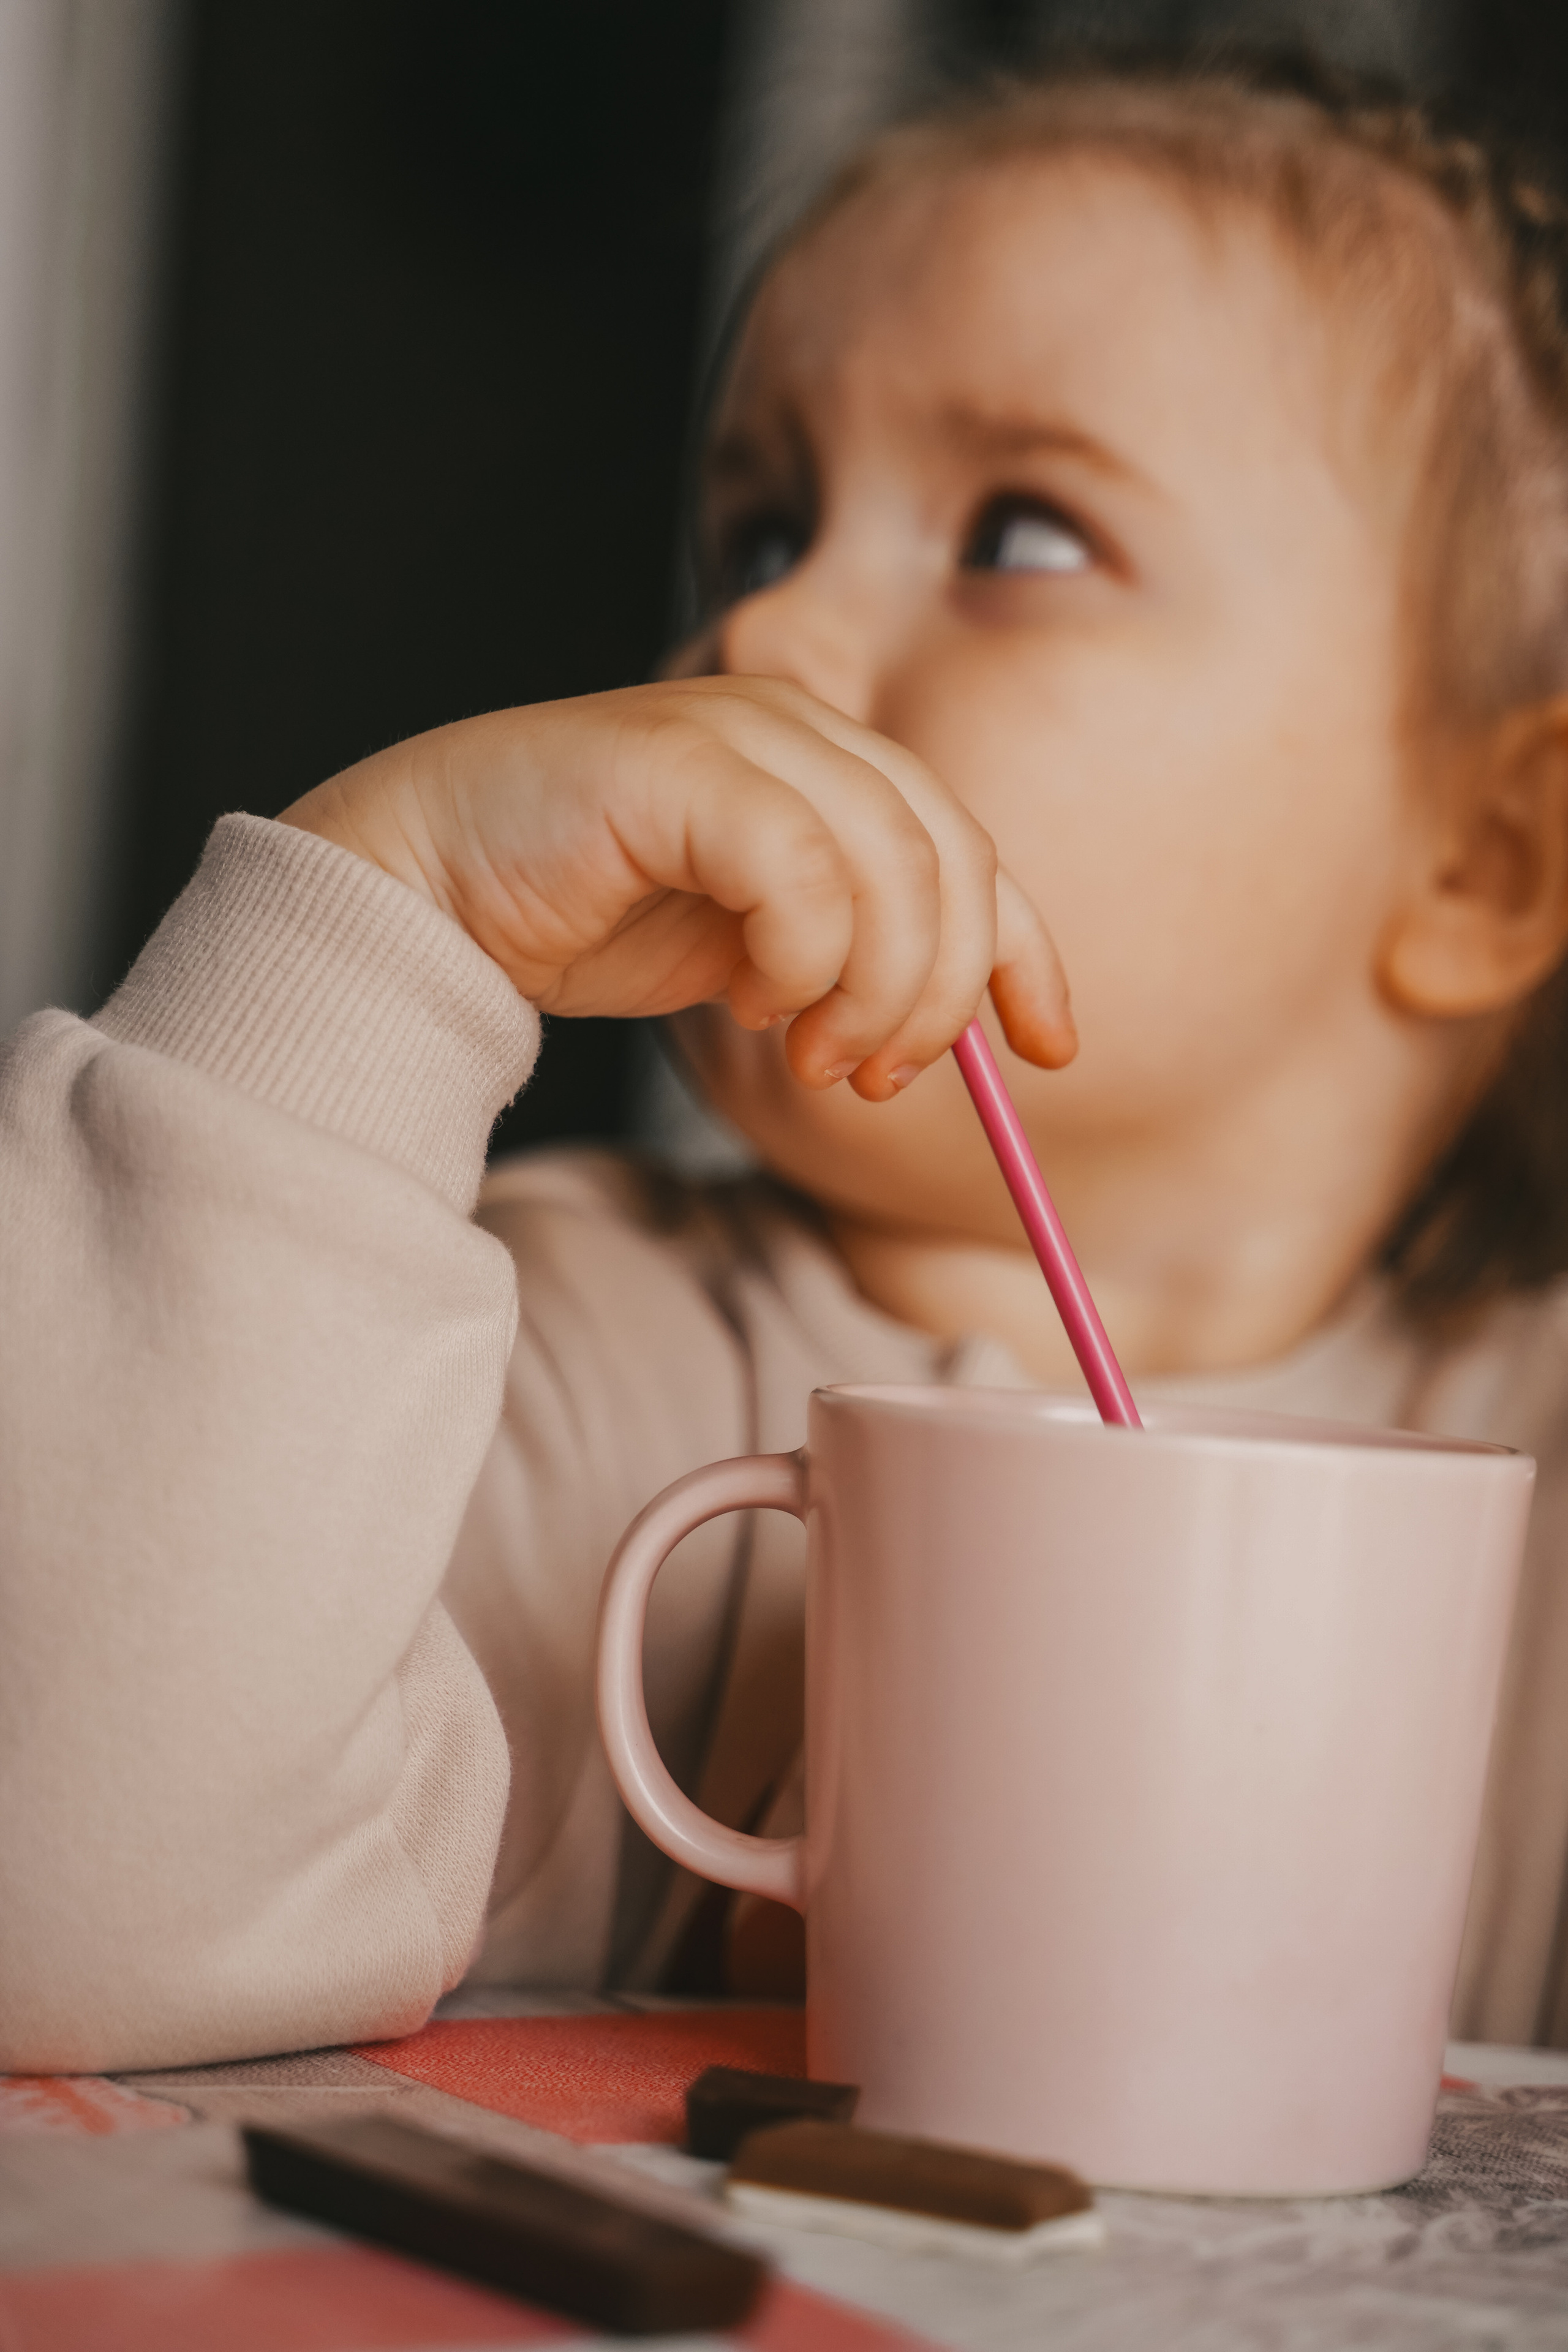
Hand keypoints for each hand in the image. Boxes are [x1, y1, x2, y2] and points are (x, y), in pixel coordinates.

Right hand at [280, 678, 1073, 1101]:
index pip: (970, 849)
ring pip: (893, 865)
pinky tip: (754, 1002)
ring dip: (875, 989)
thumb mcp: (753, 950)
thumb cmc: (582, 915)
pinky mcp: (679, 764)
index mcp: (824, 762)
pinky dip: (804, 957)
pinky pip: (804, 872)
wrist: (428, 891)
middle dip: (939, 993)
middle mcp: (796, 727)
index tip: (1048, 1052)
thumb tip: (951, 1029)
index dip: (1024, 954)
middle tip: (878, 1078)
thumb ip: (845, 956)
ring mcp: (738, 732)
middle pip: (951, 858)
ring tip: (811, 1056)